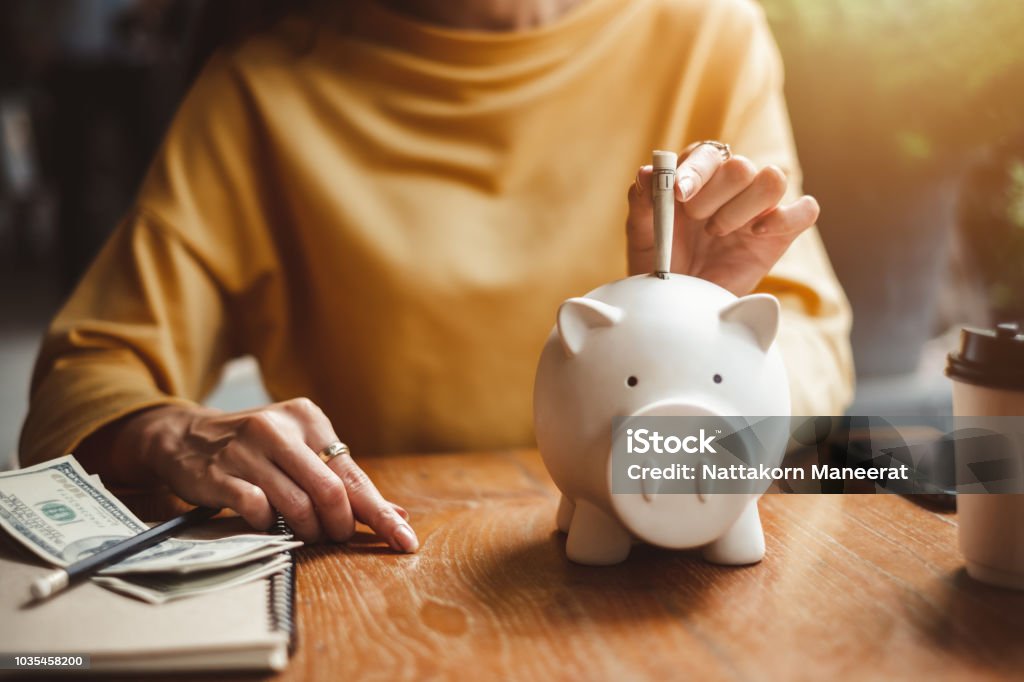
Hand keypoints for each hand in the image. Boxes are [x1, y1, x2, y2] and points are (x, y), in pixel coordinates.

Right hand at [85, 399, 417, 548]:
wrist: (185, 435)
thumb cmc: (256, 448)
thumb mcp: (300, 449)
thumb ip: (345, 480)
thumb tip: (397, 513)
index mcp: (307, 418)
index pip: (353, 474)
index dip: (380, 512)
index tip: (404, 540)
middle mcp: (279, 428)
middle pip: (331, 490)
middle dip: (341, 525)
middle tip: (337, 536)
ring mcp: (247, 450)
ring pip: (298, 504)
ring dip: (309, 530)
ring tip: (306, 533)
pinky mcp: (220, 474)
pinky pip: (258, 510)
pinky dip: (271, 525)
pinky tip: (268, 522)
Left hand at [626, 142, 820, 295]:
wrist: (677, 300)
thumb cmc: (660, 261)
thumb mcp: (642, 233)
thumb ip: (643, 201)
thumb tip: (648, 172)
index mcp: (700, 174)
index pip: (708, 153)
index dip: (696, 170)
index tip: (679, 194)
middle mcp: (733, 185)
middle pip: (741, 166)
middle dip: (713, 196)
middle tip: (696, 221)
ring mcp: (760, 207)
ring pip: (774, 179)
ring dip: (742, 208)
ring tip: (718, 232)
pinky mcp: (781, 232)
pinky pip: (806, 210)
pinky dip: (785, 217)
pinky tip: (755, 233)